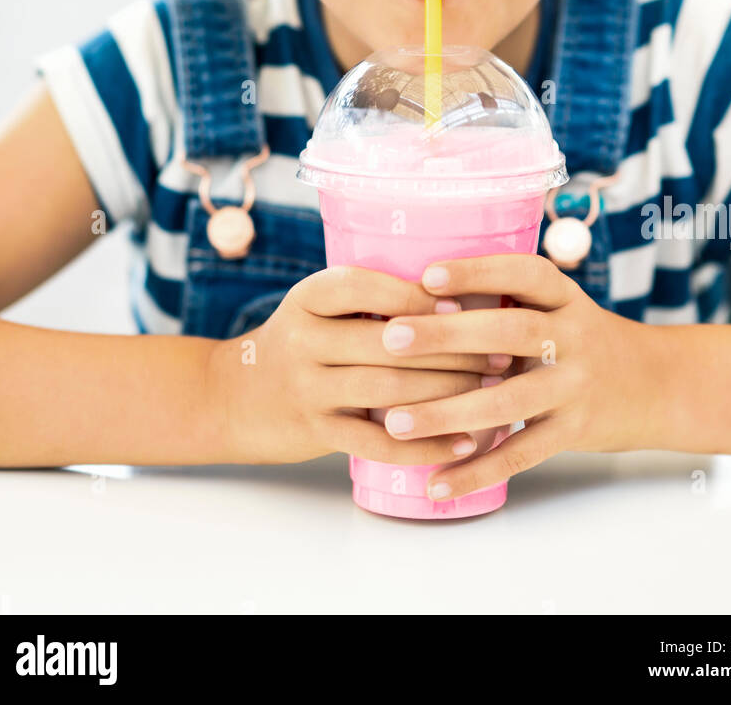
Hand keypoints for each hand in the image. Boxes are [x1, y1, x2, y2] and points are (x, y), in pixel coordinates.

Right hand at [206, 265, 501, 465]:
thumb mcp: (319, 309)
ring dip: (448, 394)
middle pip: (388, 342)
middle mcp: (303, 338)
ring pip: (389, 391)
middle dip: (452, 349)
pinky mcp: (315, 431)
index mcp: (309, 297)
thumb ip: (369, 301)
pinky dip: (426, 444)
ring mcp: (307, 387)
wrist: (230, 397)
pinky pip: (378, 442)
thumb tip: (461, 296)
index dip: (417, 295)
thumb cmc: (299, 344)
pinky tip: (463, 443)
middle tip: (500, 354)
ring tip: (492, 393)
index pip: (365, 286)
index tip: (465, 304)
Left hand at [378, 253, 658, 500]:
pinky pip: (521, 454)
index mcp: (565, 298)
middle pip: (512, 332)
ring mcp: (576, 387)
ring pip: (509, 400)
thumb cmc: (581, 339)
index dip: (479, 272)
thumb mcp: (559, 306)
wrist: (657, 385)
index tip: (427, 275)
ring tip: (395, 420)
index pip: (525, 274)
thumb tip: (416, 292)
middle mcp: (574, 337)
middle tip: (391, 337)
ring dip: (449, 411)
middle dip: (449, 335)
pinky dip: (476, 471)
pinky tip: (436, 481)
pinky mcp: (574, 432)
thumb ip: (508, 299)